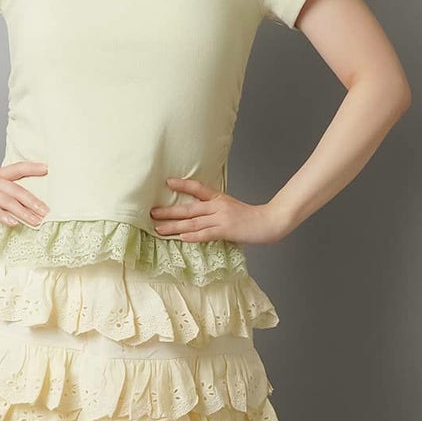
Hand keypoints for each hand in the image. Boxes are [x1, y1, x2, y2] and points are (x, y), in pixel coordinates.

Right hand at [0, 160, 49, 227]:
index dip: (32, 168)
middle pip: (17, 190)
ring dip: (23, 212)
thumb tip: (27, 205)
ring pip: (7, 201)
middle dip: (33, 201)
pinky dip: (3, 216)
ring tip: (36, 221)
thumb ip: (5, 193)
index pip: (17, 168)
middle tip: (47, 211)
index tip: (47, 169)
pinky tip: (13, 223)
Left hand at [150, 176, 288, 243]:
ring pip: (193, 222)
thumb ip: (215, 209)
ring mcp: (221, 218)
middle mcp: (217, 206)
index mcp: (219, 198)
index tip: (167, 182)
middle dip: (168, 211)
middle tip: (151, 213)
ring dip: (174, 226)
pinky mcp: (226, 230)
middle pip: (189, 208)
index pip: (198, 188)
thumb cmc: (250, 218)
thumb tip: (197, 215)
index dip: (182, 184)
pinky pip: (206, 234)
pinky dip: (193, 237)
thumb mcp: (231, 207)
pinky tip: (182, 238)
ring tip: (159, 229)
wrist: (269, 222)